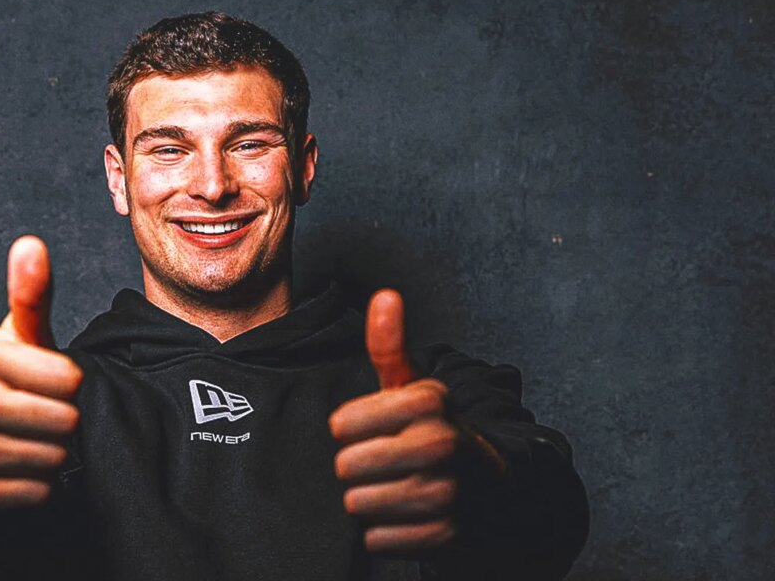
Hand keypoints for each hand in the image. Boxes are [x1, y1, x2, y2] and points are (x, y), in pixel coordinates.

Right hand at [0, 236, 83, 507]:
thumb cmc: (15, 378)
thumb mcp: (26, 336)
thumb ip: (33, 294)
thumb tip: (30, 243)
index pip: (69, 378)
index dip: (76, 385)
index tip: (62, 384)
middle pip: (60, 421)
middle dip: (69, 422)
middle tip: (57, 417)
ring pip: (46, 459)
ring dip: (58, 455)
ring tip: (47, 442)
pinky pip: (28, 494)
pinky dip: (42, 487)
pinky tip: (34, 471)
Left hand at [329, 289, 503, 553]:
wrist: (492, 488)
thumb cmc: (435, 432)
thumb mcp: (414, 388)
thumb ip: (390, 345)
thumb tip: (384, 294)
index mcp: (428, 402)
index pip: (341, 425)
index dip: (351, 428)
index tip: (376, 428)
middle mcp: (441, 444)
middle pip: (346, 466)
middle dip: (359, 466)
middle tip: (387, 462)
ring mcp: (446, 493)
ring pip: (358, 504)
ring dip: (369, 500)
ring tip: (397, 487)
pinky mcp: (444, 536)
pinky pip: (376, 539)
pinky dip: (384, 532)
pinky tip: (407, 515)